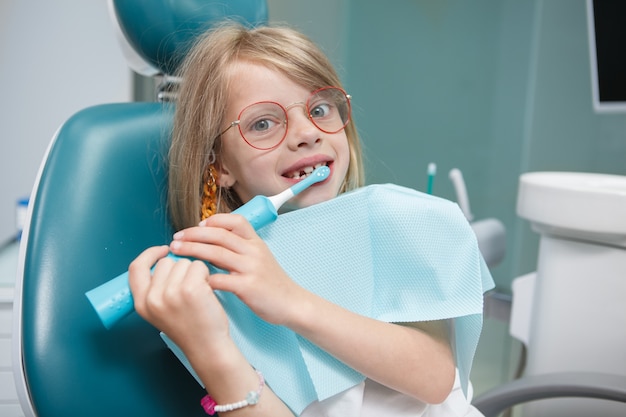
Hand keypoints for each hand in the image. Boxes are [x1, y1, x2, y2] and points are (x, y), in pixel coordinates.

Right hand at [128, 245, 229, 357]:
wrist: (207, 346)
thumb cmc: (189, 328)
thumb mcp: (159, 311)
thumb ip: (155, 288)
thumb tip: (165, 260)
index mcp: (141, 303)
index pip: (136, 267)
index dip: (149, 255)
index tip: (162, 251)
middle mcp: (153, 298)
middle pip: (166, 262)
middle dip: (180, 270)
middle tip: (188, 290)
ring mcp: (171, 293)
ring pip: (183, 262)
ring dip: (194, 272)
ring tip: (197, 294)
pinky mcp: (191, 289)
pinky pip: (198, 266)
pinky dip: (205, 274)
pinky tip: (206, 292)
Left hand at [169, 213, 306, 325]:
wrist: (292, 303)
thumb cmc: (272, 283)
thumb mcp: (261, 258)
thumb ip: (241, 248)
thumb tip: (214, 241)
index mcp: (256, 243)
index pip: (235, 220)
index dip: (214, 220)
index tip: (196, 225)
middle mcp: (254, 251)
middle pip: (219, 234)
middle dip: (193, 234)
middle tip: (176, 238)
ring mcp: (251, 268)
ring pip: (216, 253)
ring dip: (192, 250)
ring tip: (176, 251)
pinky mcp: (248, 287)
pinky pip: (221, 279)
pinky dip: (204, 278)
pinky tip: (191, 280)